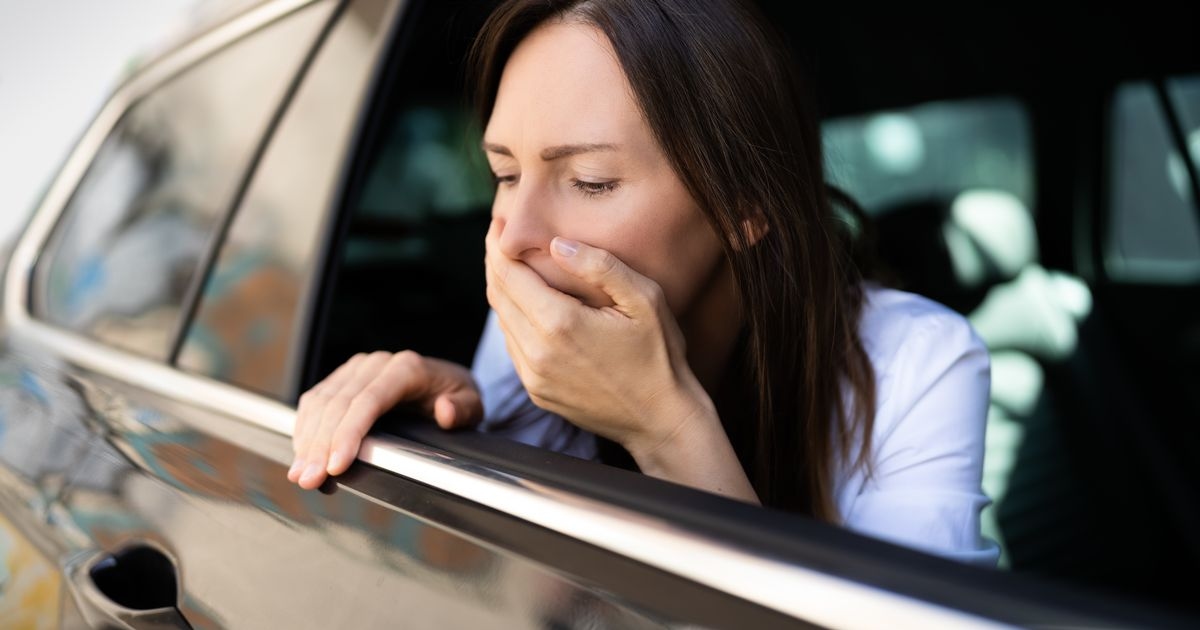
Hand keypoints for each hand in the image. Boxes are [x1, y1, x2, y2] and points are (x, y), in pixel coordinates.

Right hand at [288, 351, 481, 489]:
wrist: (445, 381)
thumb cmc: (456, 395)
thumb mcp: (472, 403)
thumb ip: (463, 409)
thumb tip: (445, 411)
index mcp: (407, 368)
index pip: (368, 400)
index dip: (348, 434)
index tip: (336, 465)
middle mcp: (377, 364)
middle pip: (338, 405)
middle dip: (320, 445)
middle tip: (310, 479)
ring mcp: (357, 369)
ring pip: (321, 403)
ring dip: (307, 440)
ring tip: (300, 474)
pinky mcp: (343, 378)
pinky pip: (316, 401)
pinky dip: (305, 429)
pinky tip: (302, 454)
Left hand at [483, 219, 711, 459]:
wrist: (662, 420)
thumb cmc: (660, 356)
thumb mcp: (644, 300)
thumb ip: (600, 266)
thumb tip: (557, 244)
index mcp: (560, 323)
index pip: (508, 274)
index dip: (497, 245)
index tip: (497, 224)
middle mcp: (537, 352)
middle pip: (497, 295)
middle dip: (494, 262)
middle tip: (498, 238)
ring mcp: (534, 377)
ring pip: (502, 322)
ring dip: (502, 291)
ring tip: (511, 267)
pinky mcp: (537, 392)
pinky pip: (514, 347)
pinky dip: (513, 320)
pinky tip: (528, 306)